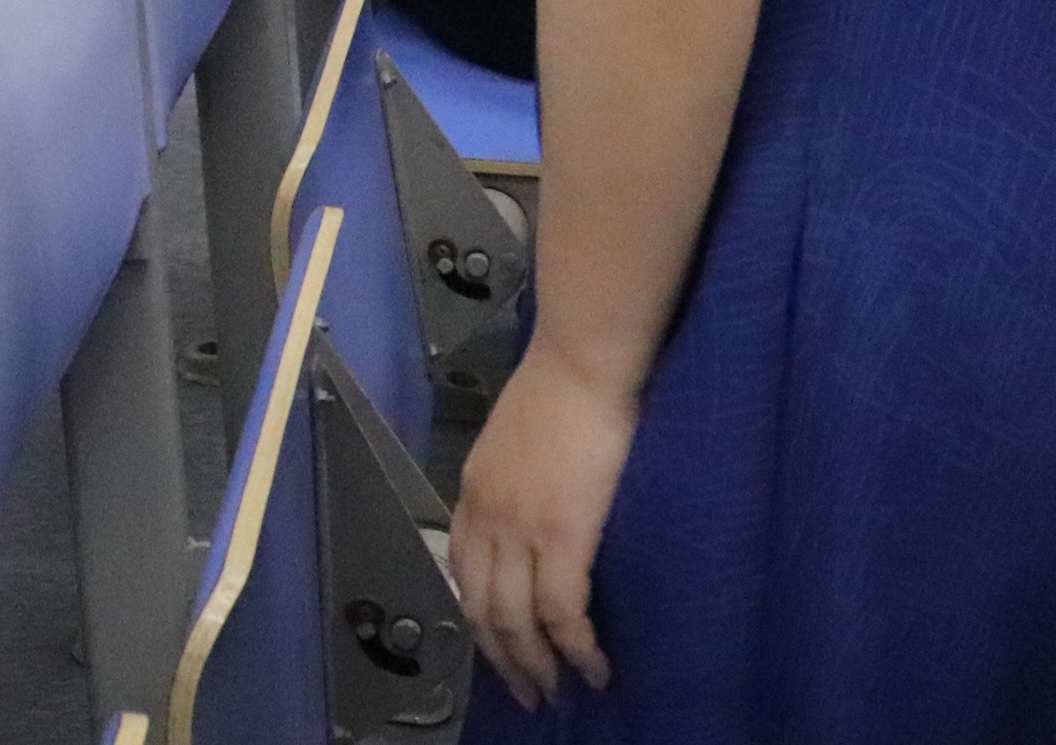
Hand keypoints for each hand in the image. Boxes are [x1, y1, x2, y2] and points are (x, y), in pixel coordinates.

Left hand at [449, 352, 637, 709]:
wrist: (582, 363)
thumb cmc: (562, 388)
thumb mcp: (517, 438)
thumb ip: (518, 477)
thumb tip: (540, 506)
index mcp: (475, 491)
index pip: (462, 569)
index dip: (479, 614)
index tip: (499, 644)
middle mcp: (487, 515)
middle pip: (481, 606)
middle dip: (502, 658)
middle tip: (527, 692)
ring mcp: (520, 528)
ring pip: (516, 619)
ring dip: (535, 665)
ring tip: (557, 693)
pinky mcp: (563, 535)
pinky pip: (561, 611)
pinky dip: (575, 648)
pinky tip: (593, 669)